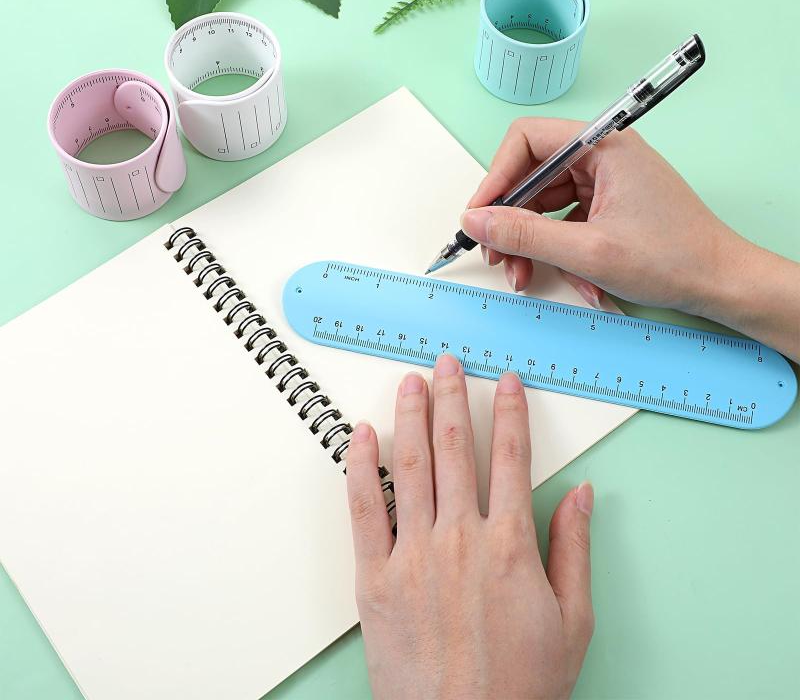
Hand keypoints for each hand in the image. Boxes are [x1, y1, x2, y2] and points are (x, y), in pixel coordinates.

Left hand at [346, 354, 594, 699]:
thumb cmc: (519, 686)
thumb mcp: (572, 622)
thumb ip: (575, 549)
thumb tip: (584, 495)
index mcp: (510, 544)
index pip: (512, 457)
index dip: (509, 412)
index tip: (505, 382)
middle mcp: (460, 536)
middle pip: (456, 447)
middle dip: (453, 396)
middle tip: (447, 363)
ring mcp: (414, 553)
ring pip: (412, 464)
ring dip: (411, 415)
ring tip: (410, 382)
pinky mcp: (375, 576)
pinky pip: (364, 507)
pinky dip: (361, 465)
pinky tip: (363, 434)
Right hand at [460, 118, 799, 361]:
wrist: (721, 283)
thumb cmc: (671, 259)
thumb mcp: (587, 251)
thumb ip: (524, 235)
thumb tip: (475, 221)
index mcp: (602, 146)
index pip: (526, 140)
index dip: (496, 176)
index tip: (480, 215)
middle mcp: (602, 156)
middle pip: (531, 175)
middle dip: (511, 220)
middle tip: (497, 255)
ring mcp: (605, 180)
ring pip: (544, 203)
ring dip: (530, 242)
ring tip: (525, 276)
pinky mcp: (607, 204)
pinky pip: (564, 220)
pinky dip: (557, 249)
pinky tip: (569, 279)